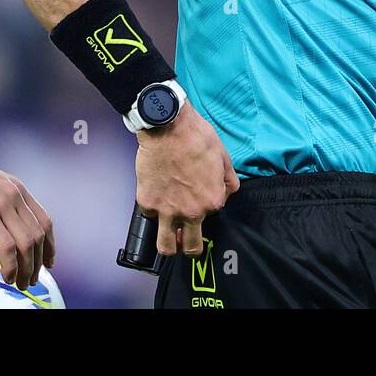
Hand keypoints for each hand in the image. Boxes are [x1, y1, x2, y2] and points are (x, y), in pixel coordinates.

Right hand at [0, 146, 55, 288]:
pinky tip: (7, 276)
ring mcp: (3, 204)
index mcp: (16, 188)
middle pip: (39, 235)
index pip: (44, 220)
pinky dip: (11, 265)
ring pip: (27, 243)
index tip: (49, 261)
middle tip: (33, 280)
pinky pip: (7, 247)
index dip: (50, 244)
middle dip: (39, 261)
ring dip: (27, 268)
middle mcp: (15, 195)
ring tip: (21, 283)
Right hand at [134, 102, 239, 256]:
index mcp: (212, 202)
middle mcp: (190, 212)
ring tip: (170, 237)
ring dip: (169, 245)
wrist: (167, 127)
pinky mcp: (147, 203)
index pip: (212, 218)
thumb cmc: (196, 138)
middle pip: (191, 248)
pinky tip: (157, 196)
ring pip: (166, 246)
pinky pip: (150, 216)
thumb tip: (227, 192)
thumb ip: (228, 181)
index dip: (206, 208)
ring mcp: (166, 210)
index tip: (201, 200)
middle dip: (190, 248)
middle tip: (187, 240)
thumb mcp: (224, 157)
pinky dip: (153, 210)